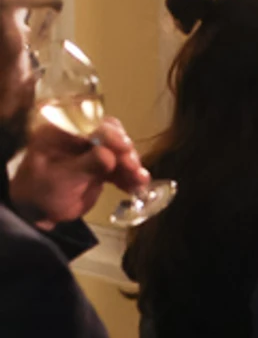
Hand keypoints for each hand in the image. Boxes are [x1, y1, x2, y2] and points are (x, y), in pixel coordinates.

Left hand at [10, 113, 147, 228]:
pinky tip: (137, 186)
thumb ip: (86, 165)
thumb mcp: (61, 179)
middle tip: (132, 166)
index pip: (88, 124)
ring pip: (119, 151)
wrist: (38, 213)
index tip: (124, 147)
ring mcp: (90, 151)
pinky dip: (130, 176)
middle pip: (109, 134)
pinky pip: (120, 167)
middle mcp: (77, 137)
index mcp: (60, 133)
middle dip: (124, 150)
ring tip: (139, 180)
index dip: (109, 134)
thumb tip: (110, 155)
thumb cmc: (41, 193)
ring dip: (131, 165)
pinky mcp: (101, 166)